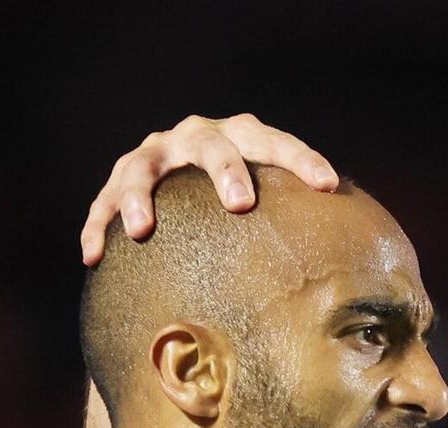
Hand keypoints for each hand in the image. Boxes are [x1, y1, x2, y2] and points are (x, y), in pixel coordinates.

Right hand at [80, 114, 338, 263]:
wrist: (178, 186)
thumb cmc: (238, 206)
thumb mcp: (267, 200)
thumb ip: (298, 219)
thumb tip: (355, 272)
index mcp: (239, 135)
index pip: (274, 140)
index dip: (301, 159)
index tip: (328, 185)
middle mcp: (193, 137)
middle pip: (210, 144)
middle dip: (226, 170)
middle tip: (240, 203)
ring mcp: (152, 157)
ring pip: (142, 169)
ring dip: (140, 196)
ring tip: (142, 229)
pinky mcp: (117, 183)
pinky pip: (101, 205)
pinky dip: (95, 228)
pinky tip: (92, 258)